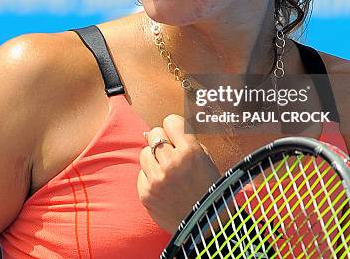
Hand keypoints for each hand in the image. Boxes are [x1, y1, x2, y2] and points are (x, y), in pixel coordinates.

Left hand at [137, 114, 221, 232]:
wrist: (204, 227)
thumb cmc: (208, 190)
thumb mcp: (206, 161)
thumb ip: (186, 142)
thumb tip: (152, 132)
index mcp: (190, 152)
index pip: (170, 121)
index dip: (174, 128)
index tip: (176, 135)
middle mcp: (172, 164)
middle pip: (154, 133)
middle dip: (162, 140)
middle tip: (171, 153)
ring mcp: (157, 179)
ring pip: (144, 152)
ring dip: (154, 158)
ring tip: (167, 171)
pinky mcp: (146, 194)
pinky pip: (141, 173)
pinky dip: (150, 176)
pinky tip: (164, 186)